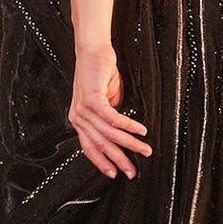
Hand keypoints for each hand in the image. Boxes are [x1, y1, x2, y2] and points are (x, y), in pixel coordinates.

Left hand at [69, 42, 152, 179]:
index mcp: (80, 120)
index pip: (89, 147)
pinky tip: (140, 131)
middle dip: (119, 160)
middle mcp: (78, 118)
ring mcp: (83, 110)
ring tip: (144, 150)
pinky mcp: (92, 100)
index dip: (102, 162)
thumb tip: (123, 132)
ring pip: (108, 134)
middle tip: (132, 172)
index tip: (115, 174)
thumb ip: (112, 118)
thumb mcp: (108, 100)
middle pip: (100, 145)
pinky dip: (128, 127)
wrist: (94, 50)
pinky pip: (113, 119)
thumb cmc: (101, 72)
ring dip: (129, 144)